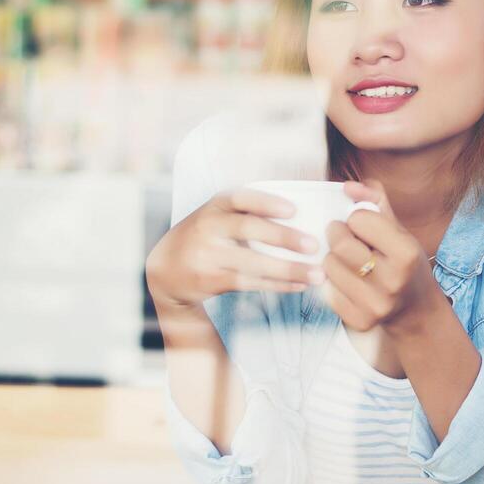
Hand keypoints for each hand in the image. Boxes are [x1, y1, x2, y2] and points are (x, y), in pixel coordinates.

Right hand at [145, 188, 324, 309]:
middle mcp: (208, 227)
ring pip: (251, 263)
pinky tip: (299, 285)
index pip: (240, 198)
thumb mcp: (218, 216)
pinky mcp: (210, 280)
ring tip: (317, 274)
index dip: (266, 203)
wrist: (166, 269)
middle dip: (283, 237)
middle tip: (313, 245)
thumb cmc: (206, 236)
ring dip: (288, 269)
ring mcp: (207, 256)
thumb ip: (250, 214)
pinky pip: (249, 283)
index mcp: (215, 206)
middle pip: (247, 229)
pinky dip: (277, 285)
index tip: (293, 210)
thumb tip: (304, 221)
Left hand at [320, 179, 442, 332]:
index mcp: (406, 253)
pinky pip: (327, 290)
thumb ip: (375, 201)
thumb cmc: (406, 263)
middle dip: (337, 233)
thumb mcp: (400, 229)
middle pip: (340, 244)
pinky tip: (347, 281)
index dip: (357, 218)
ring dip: (333, 258)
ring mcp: (375, 305)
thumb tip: (348, 186)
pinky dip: (332, 281)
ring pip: (329, 266)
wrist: (417, 310)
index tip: (365, 226)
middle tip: (343, 235)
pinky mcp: (360, 321)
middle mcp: (393, 281)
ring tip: (348, 260)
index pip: (358, 219)